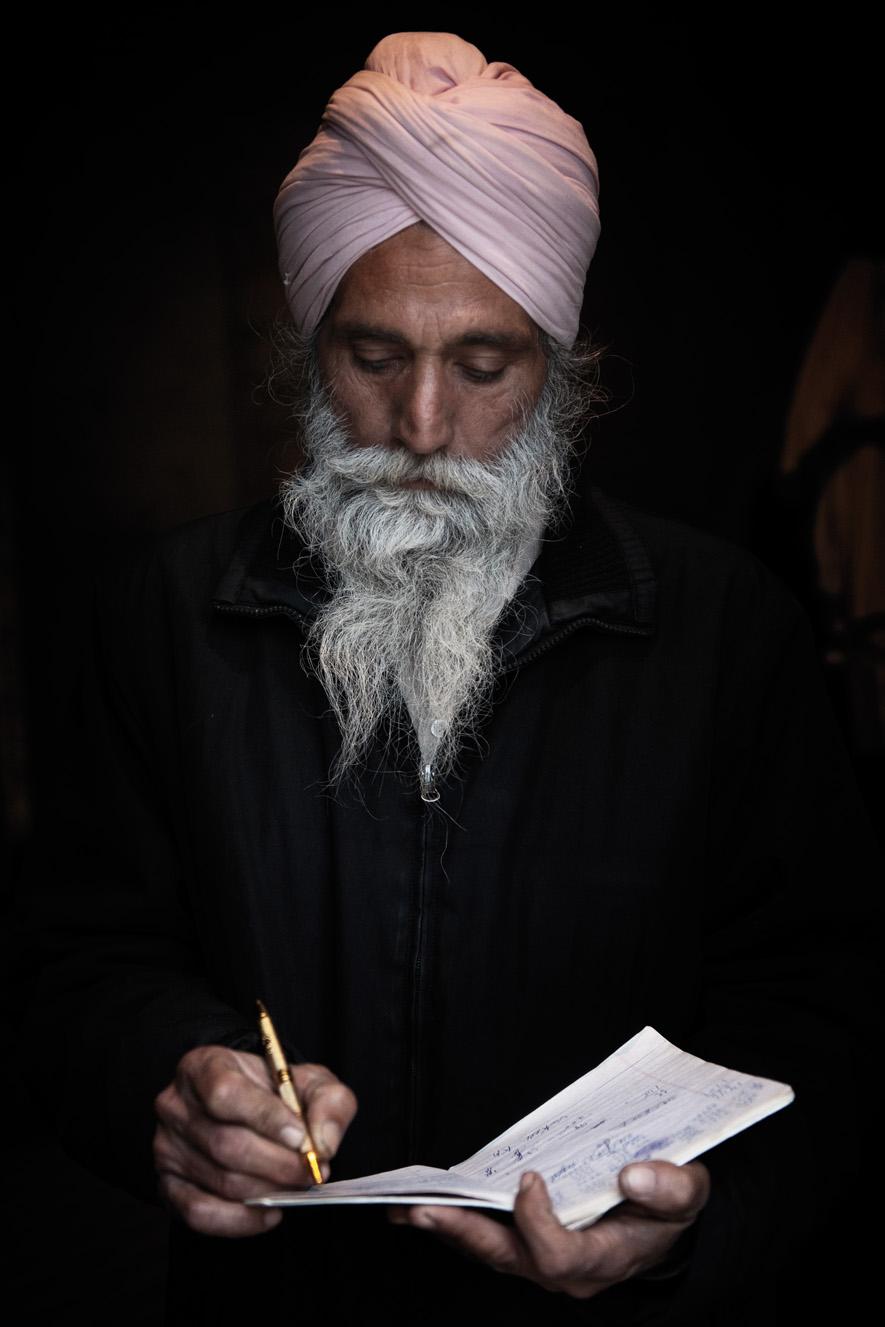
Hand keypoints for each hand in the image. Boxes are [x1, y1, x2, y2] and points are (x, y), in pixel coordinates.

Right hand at [154, 1046, 356, 1236]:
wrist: (248, 1111)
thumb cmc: (276, 1093)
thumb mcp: (310, 1081)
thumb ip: (329, 1102)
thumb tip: (324, 1143)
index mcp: (205, 1066)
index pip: (226, 1093)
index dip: (266, 1118)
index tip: (301, 1138)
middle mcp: (176, 1105)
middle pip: (226, 1144)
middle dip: (278, 1164)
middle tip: (312, 1171)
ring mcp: (167, 1147)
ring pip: (221, 1180)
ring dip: (267, 1189)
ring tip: (296, 1185)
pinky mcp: (168, 1185)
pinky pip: (200, 1213)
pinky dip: (240, 1220)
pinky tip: (270, 1212)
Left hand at [389, 1160, 708, 1297]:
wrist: (666, 1220)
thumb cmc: (672, 1204)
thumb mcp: (688, 1192)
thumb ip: (669, 1188)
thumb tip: (634, 1178)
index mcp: (603, 1259)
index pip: (557, 1255)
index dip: (537, 1222)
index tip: (529, 1178)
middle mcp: (567, 1270)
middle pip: (507, 1258)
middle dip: (463, 1233)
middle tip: (421, 1211)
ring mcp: (544, 1261)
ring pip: (490, 1252)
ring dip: (449, 1229)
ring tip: (406, 1210)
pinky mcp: (531, 1246)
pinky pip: (490, 1239)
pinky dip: (459, 1221)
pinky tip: (429, 1206)